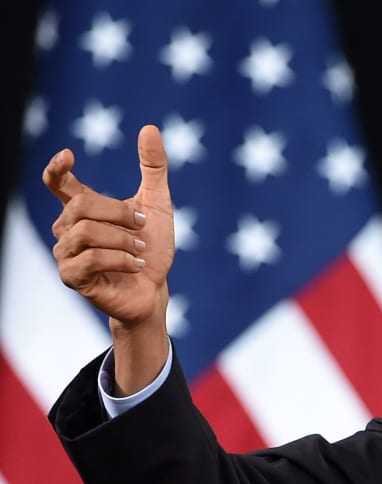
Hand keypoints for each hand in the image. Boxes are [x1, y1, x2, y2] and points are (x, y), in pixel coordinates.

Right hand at [46, 125, 174, 393]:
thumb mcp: (158, 204)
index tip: (68, 154)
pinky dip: (120, 259)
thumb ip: (153, 168)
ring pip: (85, 232)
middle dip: (119, 214)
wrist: (156, 289)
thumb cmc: (153, 248)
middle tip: (143, 227)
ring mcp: (66, 253)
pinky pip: (89, 259)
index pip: (57, 183)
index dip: (56, 169)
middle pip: (81, 206)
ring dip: (122, 240)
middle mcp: (68, 229)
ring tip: (141, 250)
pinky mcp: (71, 277)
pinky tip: (135, 265)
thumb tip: (150, 127)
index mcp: (84, 209)